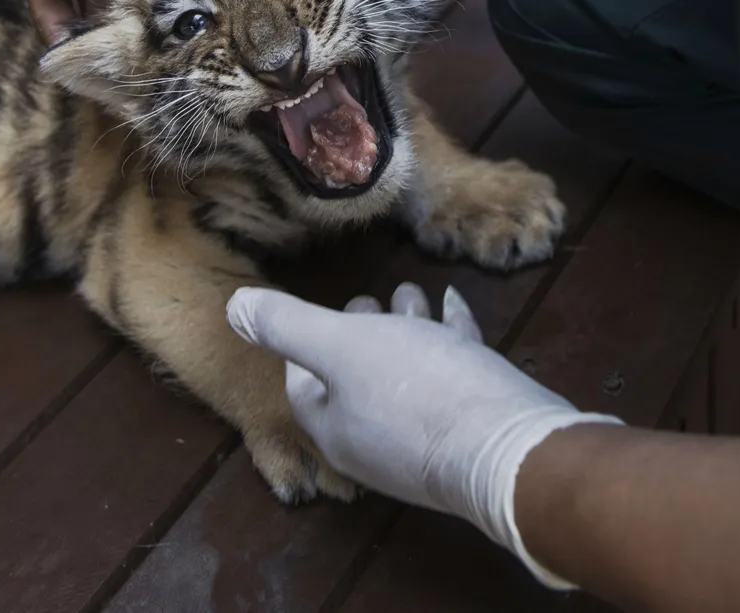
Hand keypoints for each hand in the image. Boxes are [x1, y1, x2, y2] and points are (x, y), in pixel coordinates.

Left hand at [227, 281, 621, 587]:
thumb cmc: (416, 391)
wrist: (506, 447)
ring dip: (407, 329)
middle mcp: (375, 443)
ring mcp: (426, 440)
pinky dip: (448, 340)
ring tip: (415, 294)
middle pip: (358, 381)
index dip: (306, 345)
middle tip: (374, 298)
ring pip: (407, 375)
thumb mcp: (343, 346)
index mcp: (336, 428)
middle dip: (364, 332)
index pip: (304, 387)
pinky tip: (456, 309)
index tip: (322, 313)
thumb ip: (288, 326)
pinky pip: (450, 378)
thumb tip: (232, 307)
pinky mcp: (471, 429)